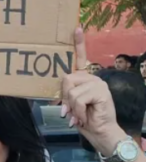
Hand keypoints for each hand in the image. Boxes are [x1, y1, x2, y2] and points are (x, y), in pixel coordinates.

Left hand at [61, 28, 121, 153]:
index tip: (76, 27)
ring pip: (71, 89)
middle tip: (70, 111)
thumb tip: (61, 86)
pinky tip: (83, 117)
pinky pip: (78, 98)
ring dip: (71, 107)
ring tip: (78, 115)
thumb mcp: (71, 103)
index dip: (78, 43)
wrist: (100, 133)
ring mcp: (98, 83)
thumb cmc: (83, 118)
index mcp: (83, 78)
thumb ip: (66, 92)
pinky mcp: (101, 91)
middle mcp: (92, 77)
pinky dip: (77, 111)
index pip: (80, 58)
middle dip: (64, 98)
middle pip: (66, 79)